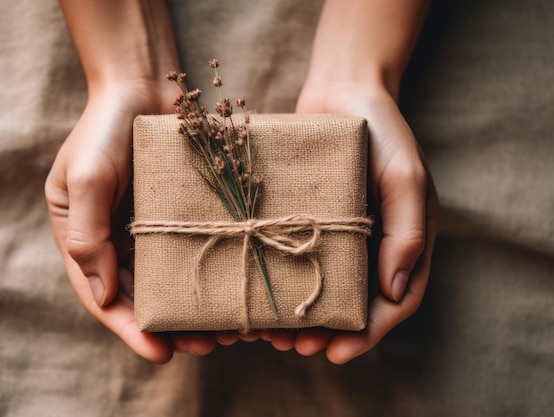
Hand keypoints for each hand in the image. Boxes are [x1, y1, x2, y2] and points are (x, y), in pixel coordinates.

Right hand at [45, 82, 216, 362]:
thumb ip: (87, 236)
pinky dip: (209, 272)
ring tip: (225, 328)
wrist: (141, 84)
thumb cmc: (105, 128)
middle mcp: (114, 239)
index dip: (129, 328)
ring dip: (194, 306)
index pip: (102, 296)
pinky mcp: (177, 213)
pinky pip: (192, 249)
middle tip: (203, 346)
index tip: (160, 353)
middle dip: (169, 326)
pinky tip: (233, 287)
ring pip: (169, 279)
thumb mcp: (85, 179)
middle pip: (139, 296)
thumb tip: (105, 296)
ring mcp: (147, 227)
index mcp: (82, 237)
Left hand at [267, 81, 438, 363]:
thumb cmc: (381, 130)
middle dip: (326, 332)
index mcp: (402, 242)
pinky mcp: (304, 220)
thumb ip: (408, 233)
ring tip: (271, 335)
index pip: (395, 302)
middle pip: (354, 304)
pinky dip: (279, 283)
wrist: (343, 90)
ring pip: (320, 289)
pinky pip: (293, 259)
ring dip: (298, 317)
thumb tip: (394, 294)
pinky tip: (257, 296)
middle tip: (296, 347)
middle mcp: (370, 246)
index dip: (369, 333)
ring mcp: (336, 235)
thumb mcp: (404, 177)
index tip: (337, 353)